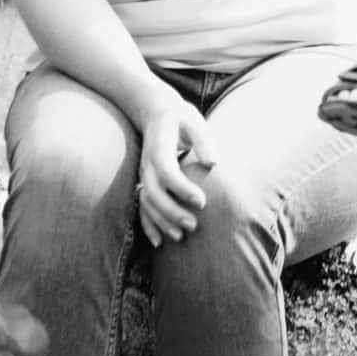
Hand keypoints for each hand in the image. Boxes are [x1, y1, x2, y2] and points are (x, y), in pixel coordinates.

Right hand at [136, 87, 215, 244]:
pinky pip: (142, 208)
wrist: (156, 112)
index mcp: (159, 148)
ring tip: (181, 236)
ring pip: (146, 203)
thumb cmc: (180, 118)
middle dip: (172, 212)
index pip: (167, 172)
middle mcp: (148, 165)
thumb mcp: (194, 120)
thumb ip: (203, 139)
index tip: (202, 202)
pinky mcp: (145, 183)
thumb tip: (214, 162)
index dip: (182, 189)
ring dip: (162, 222)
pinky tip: (159, 242)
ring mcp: (144, 176)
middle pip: (153, 193)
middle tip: (194, 225)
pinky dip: (149, 225)